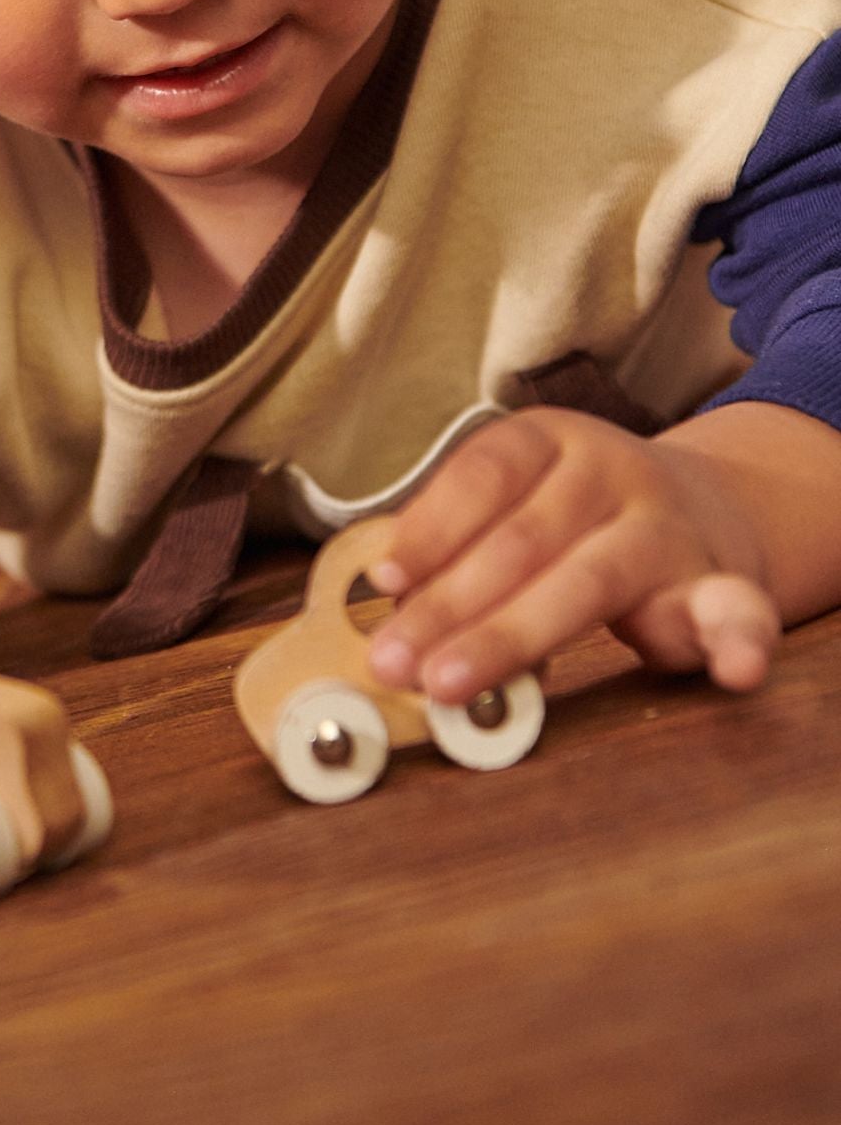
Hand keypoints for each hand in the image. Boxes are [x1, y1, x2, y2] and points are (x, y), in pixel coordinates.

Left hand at [364, 407, 780, 704]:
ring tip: (454, 684)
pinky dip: (738, 641)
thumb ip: (464, 546)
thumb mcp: (521, 501)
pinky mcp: (724, 588)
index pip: (484, 476)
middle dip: (450, 607)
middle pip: (522, 540)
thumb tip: (388, 609)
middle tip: (397, 663)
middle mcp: (612, 474)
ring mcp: (668, 532)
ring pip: (590, 581)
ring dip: (515, 636)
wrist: (707, 512)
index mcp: (551, 441)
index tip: (385, 579)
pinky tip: (734, 671)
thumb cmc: (576, 521)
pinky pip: (737, 612)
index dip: (432, 527)